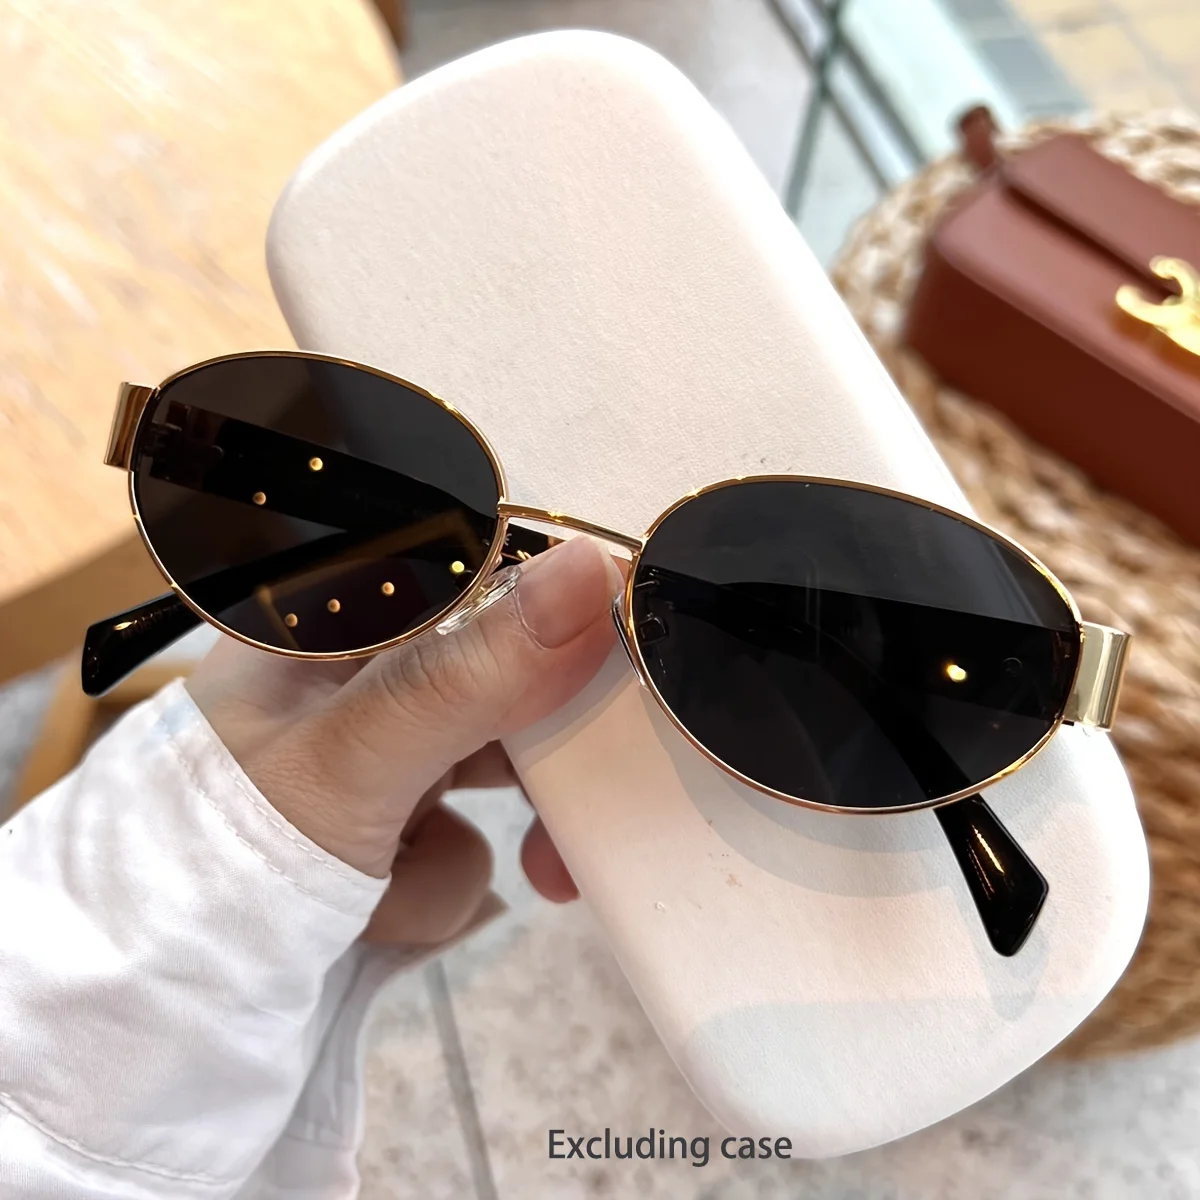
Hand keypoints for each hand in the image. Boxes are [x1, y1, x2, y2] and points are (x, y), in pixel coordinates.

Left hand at [185, 537, 617, 943]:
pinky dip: (441, 883)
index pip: (477, 570)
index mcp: (333, 617)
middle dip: (537, 755)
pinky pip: (469, 835)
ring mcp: (381, 752)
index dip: (559, 602)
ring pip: (500, 764)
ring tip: (424, 884)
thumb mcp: (354, 759)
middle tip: (584, 797)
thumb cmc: (220, 855)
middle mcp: (362, 675)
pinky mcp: (395, 821)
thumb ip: (472, 673)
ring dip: (477, 836)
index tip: (620, 647)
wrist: (160, 1005)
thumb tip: (594, 571)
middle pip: (505, 672)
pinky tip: (379, 910)